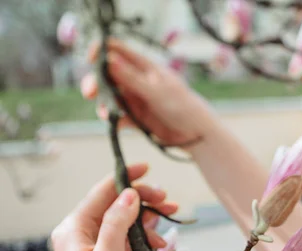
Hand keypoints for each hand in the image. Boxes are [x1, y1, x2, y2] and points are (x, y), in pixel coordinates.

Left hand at [52, 163, 176, 250]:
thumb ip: (117, 223)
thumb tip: (130, 193)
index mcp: (72, 230)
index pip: (101, 193)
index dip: (125, 177)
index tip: (147, 167)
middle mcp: (79, 235)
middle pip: (114, 205)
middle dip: (142, 200)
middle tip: (169, 201)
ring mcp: (92, 248)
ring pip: (123, 221)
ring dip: (147, 220)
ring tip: (170, 221)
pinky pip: (126, 238)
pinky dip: (144, 237)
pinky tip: (161, 244)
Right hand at [82, 39, 205, 147]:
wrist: (197, 134)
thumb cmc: (183, 106)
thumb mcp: (157, 91)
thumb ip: (132, 78)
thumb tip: (109, 60)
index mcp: (144, 67)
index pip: (117, 51)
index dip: (101, 51)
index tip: (91, 60)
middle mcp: (136, 81)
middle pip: (108, 76)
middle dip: (96, 82)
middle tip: (90, 93)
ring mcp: (136, 99)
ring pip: (110, 97)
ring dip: (104, 104)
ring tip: (105, 113)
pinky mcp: (136, 118)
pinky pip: (119, 116)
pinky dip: (115, 119)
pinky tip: (115, 123)